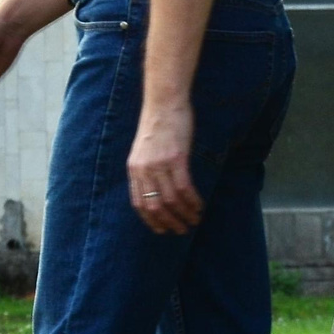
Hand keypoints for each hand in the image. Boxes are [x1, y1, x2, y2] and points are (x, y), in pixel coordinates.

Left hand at [128, 100, 203, 232]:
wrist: (164, 103)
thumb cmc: (157, 124)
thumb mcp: (144, 149)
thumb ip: (146, 168)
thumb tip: (156, 188)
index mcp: (134, 169)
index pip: (139, 203)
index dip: (151, 220)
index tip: (162, 230)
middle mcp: (144, 170)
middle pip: (155, 206)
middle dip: (169, 222)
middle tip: (182, 230)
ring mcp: (160, 165)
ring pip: (171, 200)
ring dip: (184, 214)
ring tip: (194, 220)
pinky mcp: (177, 158)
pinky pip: (185, 187)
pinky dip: (192, 201)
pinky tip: (199, 206)